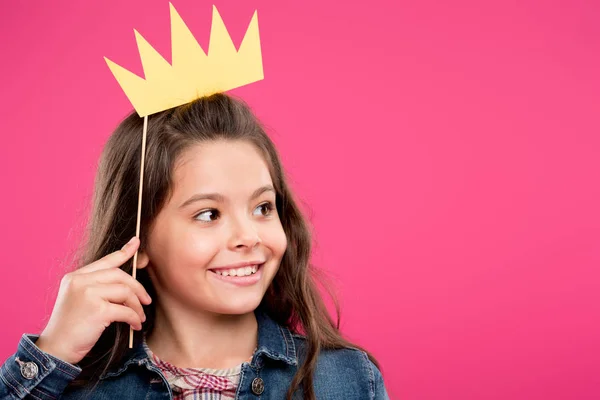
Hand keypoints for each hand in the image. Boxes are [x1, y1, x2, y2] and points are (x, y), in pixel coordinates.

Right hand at [35, 237, 151, 364]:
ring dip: (137, 306)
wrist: (56, 349)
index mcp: (75, 276)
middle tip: (146, 300)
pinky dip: (134, 318)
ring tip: (140, 317)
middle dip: (138, 288)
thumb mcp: (79, 299)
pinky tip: (135, 325)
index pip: (106, 260)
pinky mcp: (97, 310)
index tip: (136, 242)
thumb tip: (127, 283)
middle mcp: (80, 281)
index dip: (124, 251)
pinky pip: (126, 310)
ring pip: (125, 291)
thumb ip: (96, 286)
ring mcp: (88, 294)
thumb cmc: (70, 327)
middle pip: (120, 275)